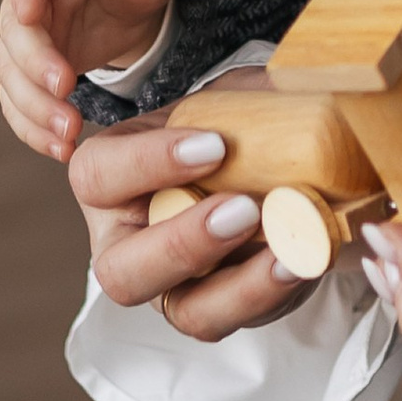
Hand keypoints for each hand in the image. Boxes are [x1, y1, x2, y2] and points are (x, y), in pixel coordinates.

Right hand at [0, 0, 212, 162]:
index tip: (28, 9)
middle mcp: (29, 4)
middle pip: (15, 34)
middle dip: (35, 65)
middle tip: (65, 93)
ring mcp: (28, 44)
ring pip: (13, 77)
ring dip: (34, 108)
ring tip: (67, 137)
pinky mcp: (33, 77)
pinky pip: (21, 106)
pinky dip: (34, 129)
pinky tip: (62, 152)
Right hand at [67, 77, 320, 342]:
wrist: (275, 169)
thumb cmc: (237, 128)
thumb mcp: (232, 99)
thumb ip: (248, 93)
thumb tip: (302, 80)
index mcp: (109, 177)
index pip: (99, 174)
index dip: (148, 163)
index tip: (215, 145)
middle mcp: (124, 241)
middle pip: (120, 270)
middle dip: (182, 243)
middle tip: (243, 208)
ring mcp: (168, 286)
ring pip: (181, 310)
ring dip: (235, 285)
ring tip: (286, 248)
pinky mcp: (214, 310)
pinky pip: (231, 319)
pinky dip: (269, 294)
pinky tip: (303, 261)